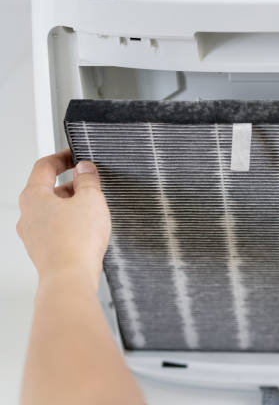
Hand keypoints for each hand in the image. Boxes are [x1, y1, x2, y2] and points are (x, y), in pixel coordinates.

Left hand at [17, 149, 110, 288]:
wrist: (70, 278)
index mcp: (33, 196)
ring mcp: (33, 235)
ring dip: (74, 207)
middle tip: (94, 185)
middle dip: (73, 185)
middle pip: (49, 189)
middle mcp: (27, 215)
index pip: (44, 166)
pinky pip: (58, 230)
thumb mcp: (90, 199)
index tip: (77, 155)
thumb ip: (88, 179)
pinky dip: (72, 225)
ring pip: (54, 211)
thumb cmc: (76, 240)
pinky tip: (90, 231)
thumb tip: (84, 169)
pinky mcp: (44, 251)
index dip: (63, 157)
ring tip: (96, 211)